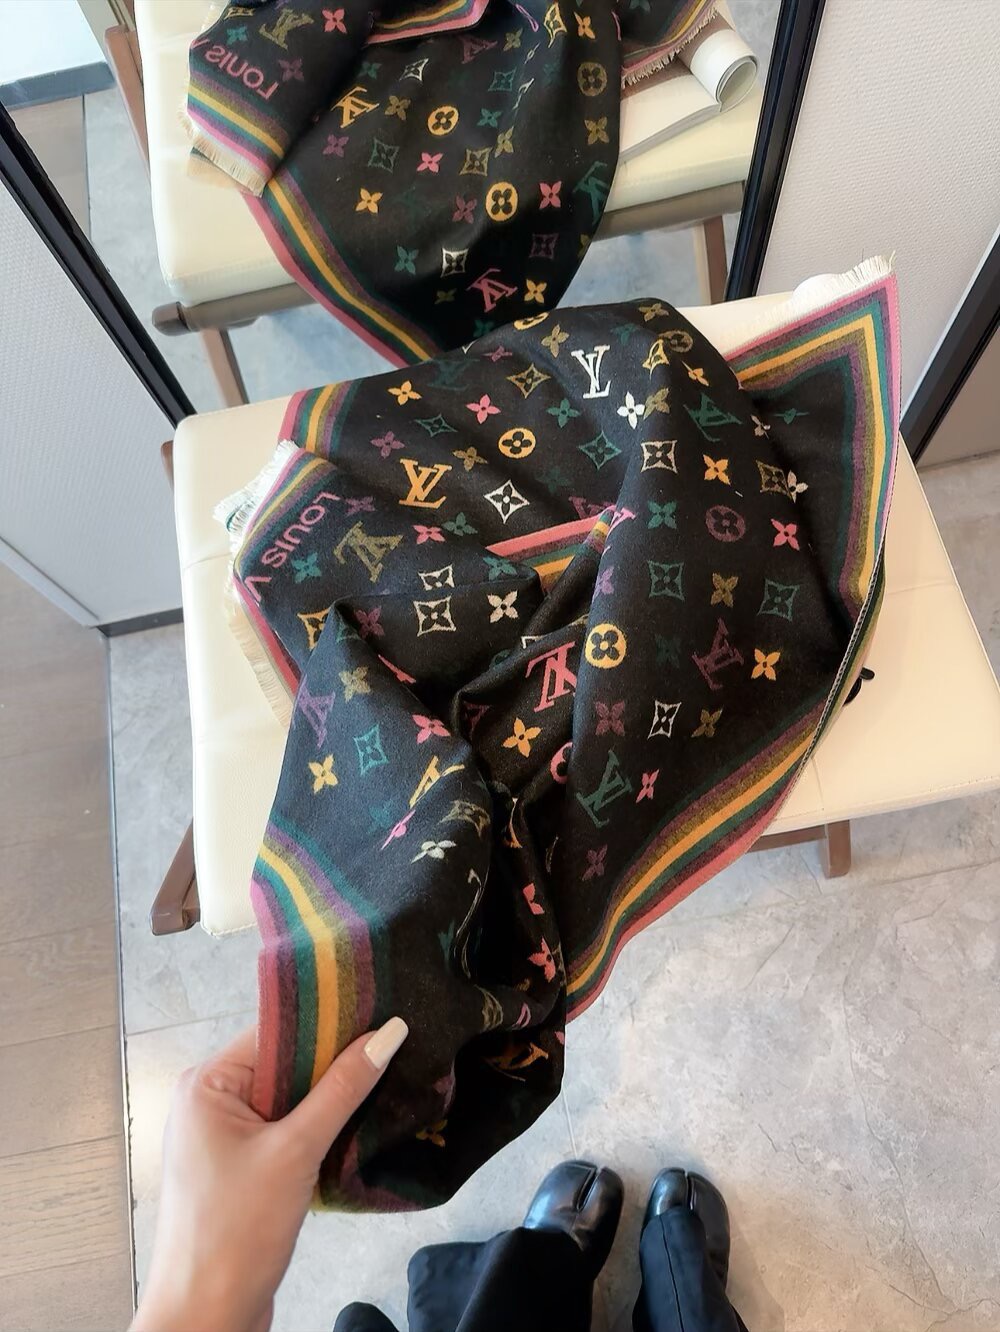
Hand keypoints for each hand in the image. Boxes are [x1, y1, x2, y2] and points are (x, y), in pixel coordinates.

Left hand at [131, 1017, 407, 1331]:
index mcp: (207, 1084)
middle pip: (285, 1062)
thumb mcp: (296, 1151)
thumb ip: (342, 1089)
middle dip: (334, 1061)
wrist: (206, 1319)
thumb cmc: (234, 1234)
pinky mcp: (242, 1167)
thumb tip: (388, 1033)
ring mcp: (224, 1137)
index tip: (381, 1013)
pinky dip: (318, 1128)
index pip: (276, 1031)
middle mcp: (210, 1101)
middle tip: (392, 1046)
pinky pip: (286, 1128)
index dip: (328, 1022)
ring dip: (329, 1098)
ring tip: (384, 1080)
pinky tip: (356, 1125)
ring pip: (289, 1097)